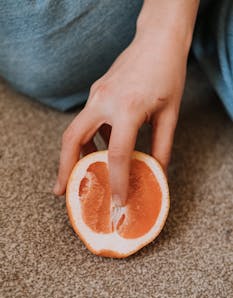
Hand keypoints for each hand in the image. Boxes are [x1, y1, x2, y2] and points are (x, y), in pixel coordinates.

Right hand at [53, 26, 187, 205]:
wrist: (158, 40)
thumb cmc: (168, 75)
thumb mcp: (170, 115)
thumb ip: (162, 147)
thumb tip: (156, 173)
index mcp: (128, 108)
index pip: (118, 154)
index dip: (117, 181)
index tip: (118, 200)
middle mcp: (104, 101)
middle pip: (72, 139)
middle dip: (65, 168)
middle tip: (61, 191)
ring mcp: (96, 95)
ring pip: (74, 130)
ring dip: (75, 154)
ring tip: (82, 174)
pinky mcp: (96, 92)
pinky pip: (87, 120)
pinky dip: (90, 138)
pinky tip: (102, 148)